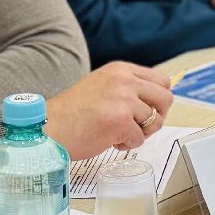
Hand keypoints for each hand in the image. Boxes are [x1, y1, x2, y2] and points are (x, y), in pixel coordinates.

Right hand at [43, 61, 173, 158]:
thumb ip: (128, 88)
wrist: (49, 127)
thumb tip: (158, 102)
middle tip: (140, 127)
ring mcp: (123, 100)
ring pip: (155, 121)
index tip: (148, 111)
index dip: (159, 100)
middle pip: (166, 98)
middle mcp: (124, 80)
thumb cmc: (72, 113)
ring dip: (140, 133)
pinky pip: (139, 139)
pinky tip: (109, 140)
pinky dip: (127, 144)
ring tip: (118, 133)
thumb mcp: (103, 87)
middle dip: (158, 117)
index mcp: (120, 69)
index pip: (161, 80)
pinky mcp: (120, 122)